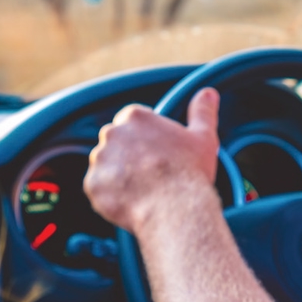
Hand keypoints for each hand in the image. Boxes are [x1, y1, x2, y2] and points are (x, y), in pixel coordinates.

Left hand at [85, 88, 222, 234]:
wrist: (175, 208)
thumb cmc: (190, 171)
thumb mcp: (203, 137)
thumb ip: (202, 111)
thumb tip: (208, 93)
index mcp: (134, 117)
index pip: (132, 121)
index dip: (145, 138)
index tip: (157, 153)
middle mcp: (111, 133)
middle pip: (116, 142)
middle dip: (128, 155)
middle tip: (150, 174)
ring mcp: (99, 160)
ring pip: (106, 166)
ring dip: (118, 176)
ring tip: (143, 191)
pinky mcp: (92, 185)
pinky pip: (99, 189)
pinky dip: (111, 196)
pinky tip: (132, 203)